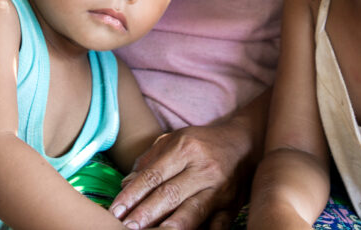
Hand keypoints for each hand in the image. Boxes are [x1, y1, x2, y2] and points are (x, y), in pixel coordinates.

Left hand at [110, 119, 255, 229]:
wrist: (245, 142)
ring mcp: (219, 189)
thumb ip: (149, 160)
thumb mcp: (175, 140)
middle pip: (169, 195)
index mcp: (185, 149)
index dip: (132, 194)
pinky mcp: (232, 206)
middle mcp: (202, 168)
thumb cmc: (202, 143)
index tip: (115, 210)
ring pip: (191, 212)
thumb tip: (126, 184)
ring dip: (168, 227)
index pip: (153, 175)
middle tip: (125, 227)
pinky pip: (217, 226)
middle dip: (145, 214)